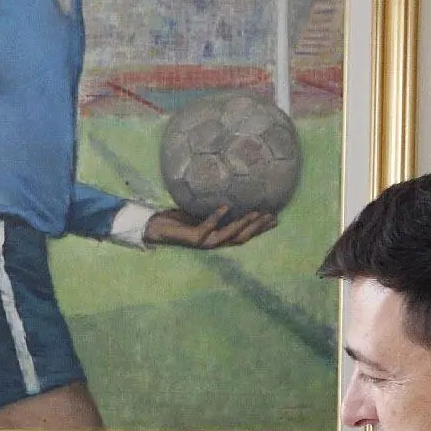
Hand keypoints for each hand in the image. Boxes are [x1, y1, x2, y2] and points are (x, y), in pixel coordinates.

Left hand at [143, 205, 275, 248]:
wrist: (154, 228)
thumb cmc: (176, 219)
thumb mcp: (198, 211)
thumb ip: (212, 206)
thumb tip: (226, 189)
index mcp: (217, 237)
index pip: (243, 234)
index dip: (260, 228)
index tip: (275, 218)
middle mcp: (212, 242)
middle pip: (241, 238)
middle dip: (258, 228)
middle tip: (273, 217)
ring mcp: (203, 242)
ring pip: (228, 236)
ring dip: (243, 225)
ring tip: (256, 213)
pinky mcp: (192, 239)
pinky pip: (207, 228)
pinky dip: (216, 217)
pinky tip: (225, 207)